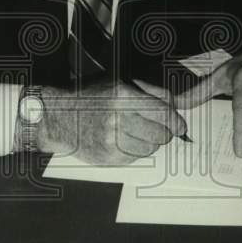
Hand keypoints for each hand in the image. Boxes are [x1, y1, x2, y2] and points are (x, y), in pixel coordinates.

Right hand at [36, 76, 186, 164]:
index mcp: (122, 96)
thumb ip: (152, 92)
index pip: (162, 113)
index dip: (176, 121)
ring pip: (151, 148)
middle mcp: (118, 119)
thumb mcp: (121, 84)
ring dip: (150, 142)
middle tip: (156, 126)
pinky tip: (124, 140)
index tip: (180, 125)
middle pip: (160, 134)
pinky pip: (137, 158)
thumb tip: (178, 105)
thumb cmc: (93, 98)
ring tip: (135, 132)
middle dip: (164, 131)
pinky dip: (136, 151)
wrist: (61, 117)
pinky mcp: (108, 158)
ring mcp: (112, 141)